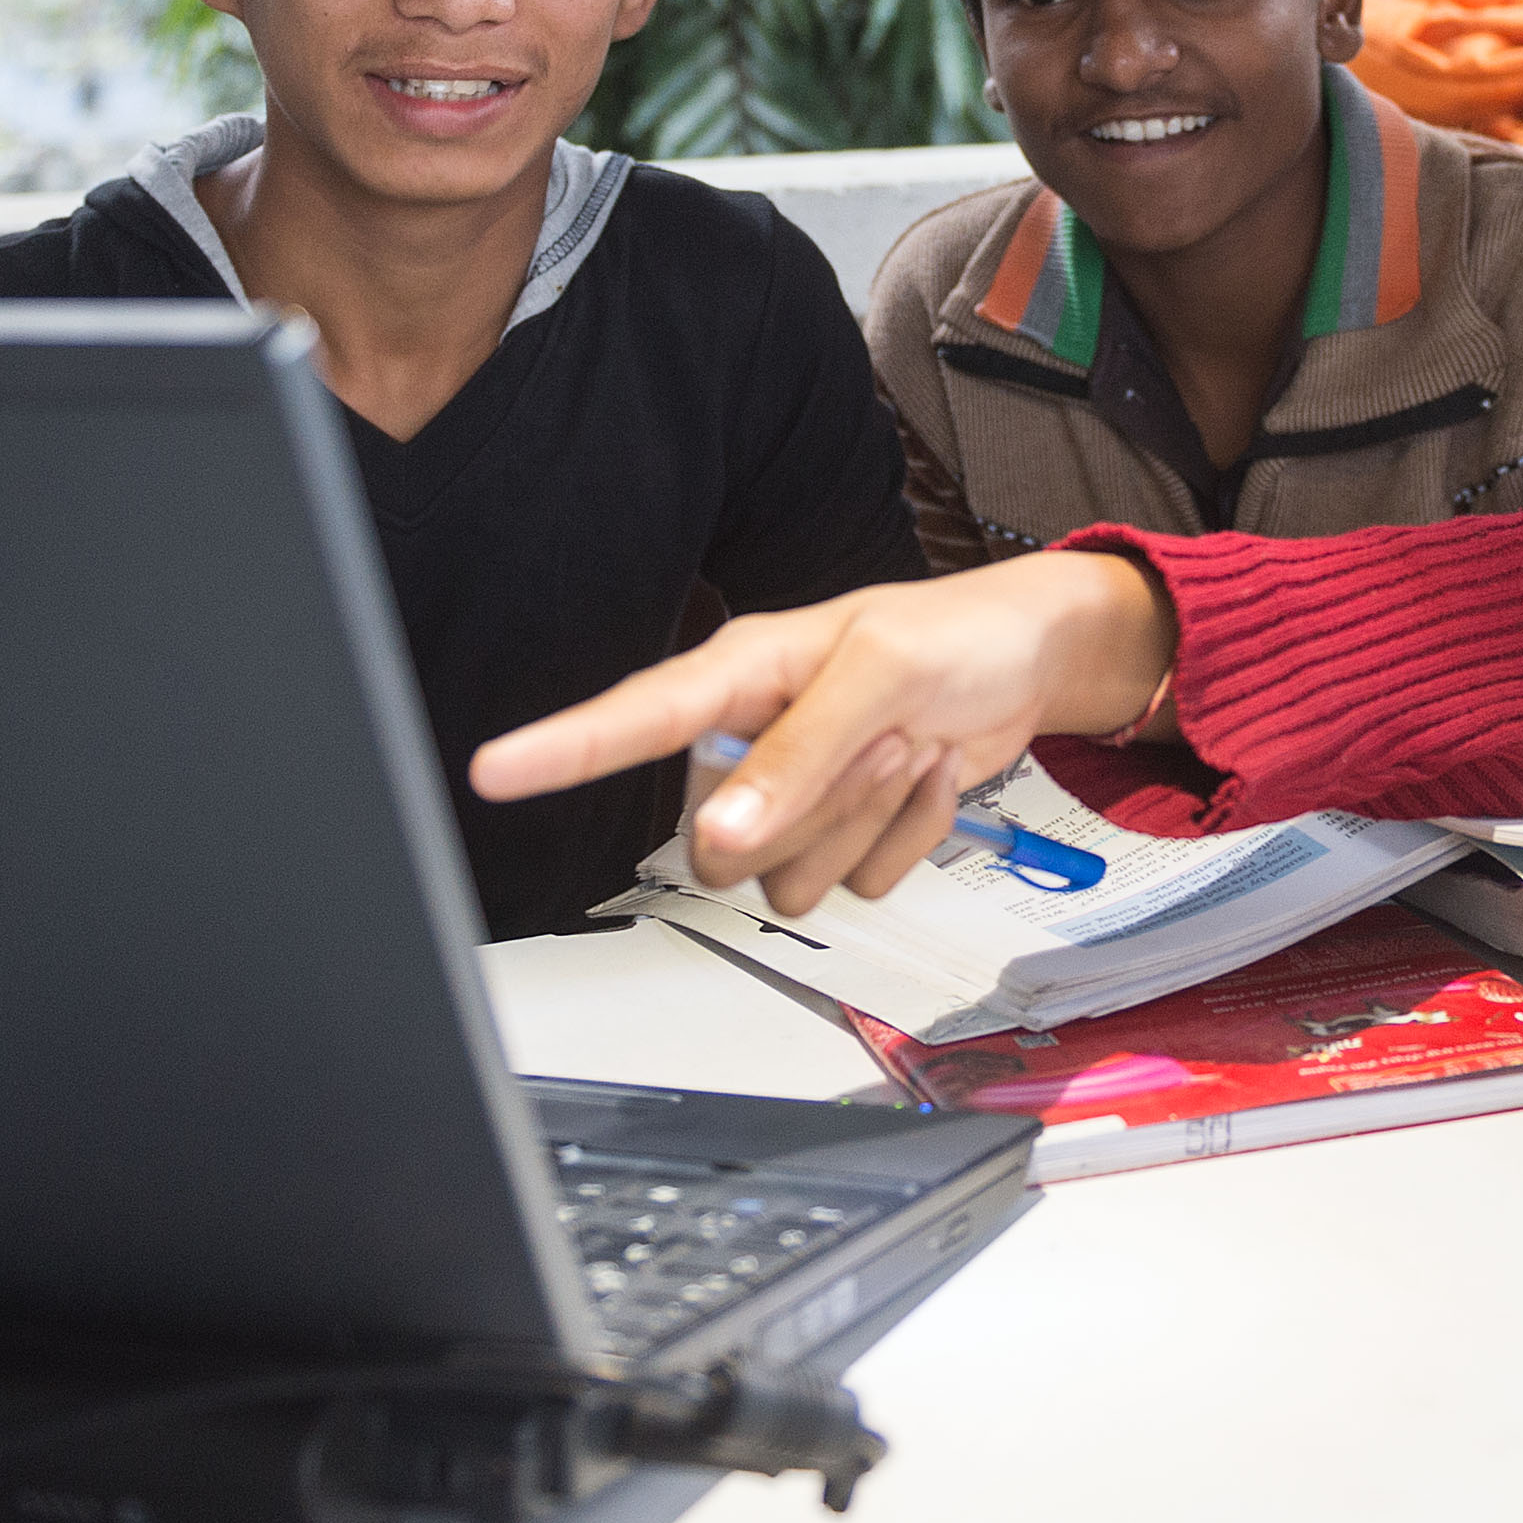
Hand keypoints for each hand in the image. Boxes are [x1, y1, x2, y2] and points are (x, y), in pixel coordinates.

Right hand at [469, 551, 1175, 916]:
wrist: (1030, 665)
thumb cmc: (953, 636)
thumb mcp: (878, 673)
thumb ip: (796, 754)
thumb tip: (722, 833)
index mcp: (736, 677)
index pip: (629, 720)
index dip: (557, 748)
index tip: (492, 771)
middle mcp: (751, 744)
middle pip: (719, 844)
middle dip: (810, 806)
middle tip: (874, 737)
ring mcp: (798, 798)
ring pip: (787, 878)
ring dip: (866, 820)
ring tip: (904, 745)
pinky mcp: (847, 836)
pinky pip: (857, 886)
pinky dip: (908, 839)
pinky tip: (927, 775)